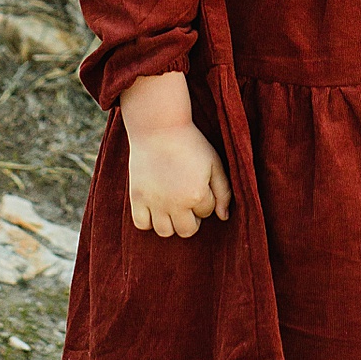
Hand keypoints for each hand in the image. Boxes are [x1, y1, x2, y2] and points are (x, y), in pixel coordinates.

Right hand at [121, 75, 230, 238]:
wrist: (159, 127)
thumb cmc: (191, 144)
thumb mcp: (214, 163)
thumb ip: (223, 192)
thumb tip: (223, 217)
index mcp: (197, 194)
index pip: (207, 213)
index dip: (206, 199)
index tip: (199, 184)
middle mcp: (175, 203)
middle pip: (187, 231)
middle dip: (192, 219)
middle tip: (187, 200)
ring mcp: (154, 202)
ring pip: (164, 232)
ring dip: (171, 223)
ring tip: (172, 205)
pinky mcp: (136, 198)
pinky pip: (142, 224)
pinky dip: (149, 221)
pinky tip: (155, 206)